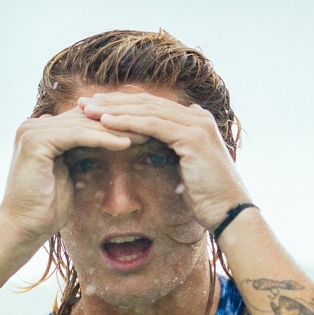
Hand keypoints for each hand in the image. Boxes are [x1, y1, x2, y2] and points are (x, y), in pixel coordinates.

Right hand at [0, 107, 142, 241]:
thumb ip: (81, 153)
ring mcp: (32, 130)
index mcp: (41, 130)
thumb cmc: (48, 207)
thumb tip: (107, 143)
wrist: (24, 227)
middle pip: (85, 118)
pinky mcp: (35, 140)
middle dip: (118, 123)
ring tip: (144, 135)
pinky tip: (125, 144)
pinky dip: (102, 139)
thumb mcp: (70, 173)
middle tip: (150, 128)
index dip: (113, 124)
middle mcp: (34, 125)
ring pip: (84, 124)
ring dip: (116, 130)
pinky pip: (77, 135)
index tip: (142, 130)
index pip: (83, 120)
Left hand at [79, 92, 249, 229]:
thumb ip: (176, 151)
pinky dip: (128, 122)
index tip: (97, 107)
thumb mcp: (188, 168)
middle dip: (113, 102)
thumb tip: (161, 147)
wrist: (229, 212)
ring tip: (87, 110)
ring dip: (114, 109)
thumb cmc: (208, 197)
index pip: (153, 106)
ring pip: (148, 110)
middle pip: (148, 103)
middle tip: (84, 103)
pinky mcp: (194, 137)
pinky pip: (154, 125)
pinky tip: (105, 123)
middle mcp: (198, 117)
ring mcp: (198, 124)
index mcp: (197, 120)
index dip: (124, 105)